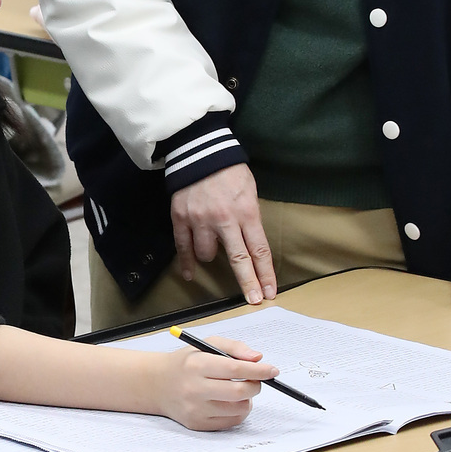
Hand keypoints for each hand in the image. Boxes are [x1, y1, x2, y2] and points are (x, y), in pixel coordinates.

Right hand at [151, 337, 277, 429]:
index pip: (235, 368)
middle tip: (255, 380)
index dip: (258, 370)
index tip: (272, 370)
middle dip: (255, 385)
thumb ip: (234, 348)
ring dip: (246, 399)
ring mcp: (195, 409)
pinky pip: (231, 421)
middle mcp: (194, 388)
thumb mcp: (205, 345)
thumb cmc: (186, 362)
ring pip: (239, 408)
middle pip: (239, 392)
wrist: (157, 384)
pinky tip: (228, 402)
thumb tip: (257, 359)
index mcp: (196, 365)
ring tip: (237, 390)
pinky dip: (237, 411)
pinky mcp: (197, 424)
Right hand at [170, 164, 275, 304]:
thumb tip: (250, 245)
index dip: (264, 273)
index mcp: (246, 212)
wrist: (199, 151)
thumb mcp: (250, 192)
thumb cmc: (229, 171)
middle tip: (254, 300)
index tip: (269, 291)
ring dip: (211, 255)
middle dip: (248, 283)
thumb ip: (250, 218)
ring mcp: (200, 220)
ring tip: (213, 245)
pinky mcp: (181, 218)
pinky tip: (189, 274)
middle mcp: (224, 220)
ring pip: (207, 254)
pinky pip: (183, 247)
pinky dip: (186, 263)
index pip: (259, 250)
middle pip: (238, 260)